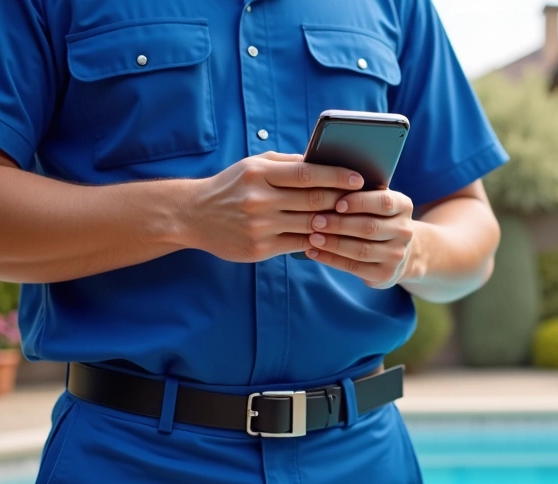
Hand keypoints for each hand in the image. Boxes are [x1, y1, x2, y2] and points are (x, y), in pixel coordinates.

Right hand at [184, 152, 363, 261]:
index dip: (337, 176)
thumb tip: (325, 160)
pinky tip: (332, 237)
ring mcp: (259, 226)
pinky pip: (299, 245)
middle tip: (364, 201)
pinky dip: (318, 241)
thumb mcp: (253, 165)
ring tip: (354, 220)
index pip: (308, 173)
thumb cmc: (231, 186)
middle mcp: (259, 199)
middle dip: (342, 201)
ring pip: (310, 225)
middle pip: (313, 200)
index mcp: (259, 173)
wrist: (192, 215)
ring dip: (335, 223)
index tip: (359, 178)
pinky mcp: (259, 249)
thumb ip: (287, 163)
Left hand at [304, 188, 420, 288]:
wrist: (398, 252)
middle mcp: (404, 231)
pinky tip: (313, 252)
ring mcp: (396, 255)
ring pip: (361, 250)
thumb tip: (326, 180)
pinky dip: (331, 259)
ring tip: (312, 237)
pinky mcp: (385, 274)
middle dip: (339, 224)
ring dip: (333, 243)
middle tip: (315, 220)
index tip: (337, 203)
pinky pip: (354, 267)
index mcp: (403, 206)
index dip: (360, 202)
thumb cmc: (376, 217)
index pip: (383, 202)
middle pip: (369, 227)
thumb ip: (359, 191)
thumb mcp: (375, 201)